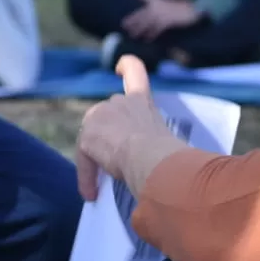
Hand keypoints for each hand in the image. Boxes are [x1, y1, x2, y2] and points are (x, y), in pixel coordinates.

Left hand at [76, 56, 187, 200]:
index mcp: (142, 101)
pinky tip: (91, 195)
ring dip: (96, 159)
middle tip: (116, 163)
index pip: (135, 73)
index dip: (127, 67)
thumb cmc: (169, 153)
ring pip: (92, 138)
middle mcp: (119, 102)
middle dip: (109, 136)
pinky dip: (87, 176)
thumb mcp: (166, 140)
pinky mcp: (87, 136)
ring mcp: (100, 116)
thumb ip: (159, 142)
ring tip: (101, 186)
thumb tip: (175, 169)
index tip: (119, 66)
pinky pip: (84, 159)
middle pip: (107, 115)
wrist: (151, 157)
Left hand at [121, 0, 199, 39]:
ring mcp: (162, 13)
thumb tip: (156, 14)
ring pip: (146, 22)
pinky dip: (151, 35)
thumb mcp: (171, 5)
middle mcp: (157, 6)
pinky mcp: (167, 21)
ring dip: (139, 29)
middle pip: (141, 13)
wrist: (194, 8)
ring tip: (132, 35)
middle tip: (123, 24)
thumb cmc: (184, 7)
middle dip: (132, 19)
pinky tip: (147, 40)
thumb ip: (162, 9)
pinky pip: (156, 29)